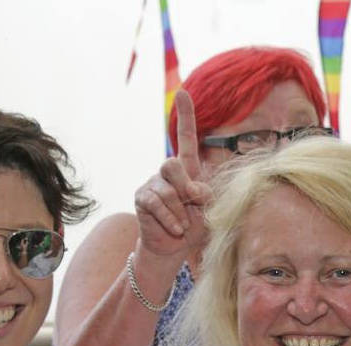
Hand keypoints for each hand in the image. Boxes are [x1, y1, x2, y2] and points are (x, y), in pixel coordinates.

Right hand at [134, 89, 211, 261]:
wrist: (173, 247)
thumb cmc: (194, 226)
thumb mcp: (208, 209)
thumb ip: (205, 195)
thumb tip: (192, 190)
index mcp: (187, 169)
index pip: (185, 138)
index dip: (185, 115)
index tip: (183, 92)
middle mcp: (167, 172)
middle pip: (171, 164)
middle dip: (185, 187)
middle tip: (193, 205)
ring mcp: (152, 184)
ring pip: (167, 189)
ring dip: (181, 212)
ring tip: (184, 224)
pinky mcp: (142, 199)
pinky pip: (157, 204)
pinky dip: (171, 220)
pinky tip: (175, 228)